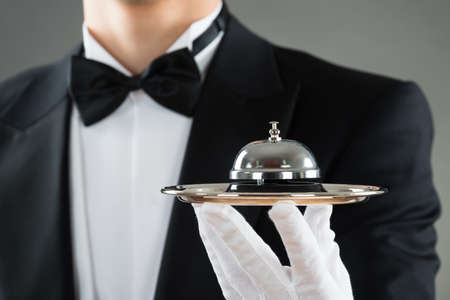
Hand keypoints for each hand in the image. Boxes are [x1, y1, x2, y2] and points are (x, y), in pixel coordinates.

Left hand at [193, 201, 352, 299]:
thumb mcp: (335, 281)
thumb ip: (321, 242)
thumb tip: (320, 207)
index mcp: (318, 295)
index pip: (306, 260)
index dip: (294, 234)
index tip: (283, 207)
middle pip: (256, 267)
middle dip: (232, 235)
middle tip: (212, 208)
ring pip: (233, 273)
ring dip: (215, 239)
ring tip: (203, 210)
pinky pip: (226, 280)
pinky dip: (215, 252)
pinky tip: (207, 232)